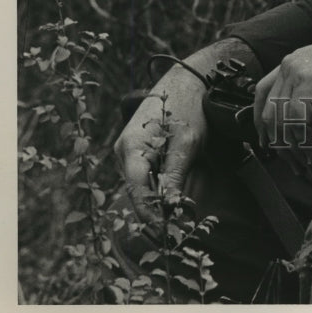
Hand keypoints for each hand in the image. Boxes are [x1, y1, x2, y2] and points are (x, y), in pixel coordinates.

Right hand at [113, 38, 250, 224]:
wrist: (186, 80)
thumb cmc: (188, 108)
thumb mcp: (186, 143)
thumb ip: (175, 175)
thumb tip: (169, 207)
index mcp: (131, 147)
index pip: (136, 191)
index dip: (149, 214)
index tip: (164, 231)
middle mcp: (123, 150)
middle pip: (136, 190)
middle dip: (154, 209)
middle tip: (176, 227)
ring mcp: (128, 149)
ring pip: (140, 184)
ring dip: (157, 197)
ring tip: (178, 213)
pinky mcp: (136, 148)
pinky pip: (144, 173)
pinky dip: (156, 184)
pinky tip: (171, 192)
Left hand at [253, 32, 311, 169]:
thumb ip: (309, 88)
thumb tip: (301, 122)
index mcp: (291, 63)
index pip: (261, 94)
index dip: (260, 122)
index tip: (267, 144)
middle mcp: (290, 65)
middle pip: (269, 112)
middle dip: (279, 144)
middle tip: (294, 164)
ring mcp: (300, 72)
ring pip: (282, 120)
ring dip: (293, 148)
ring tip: (307, 165)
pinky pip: (300, 119)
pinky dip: (305, 142)